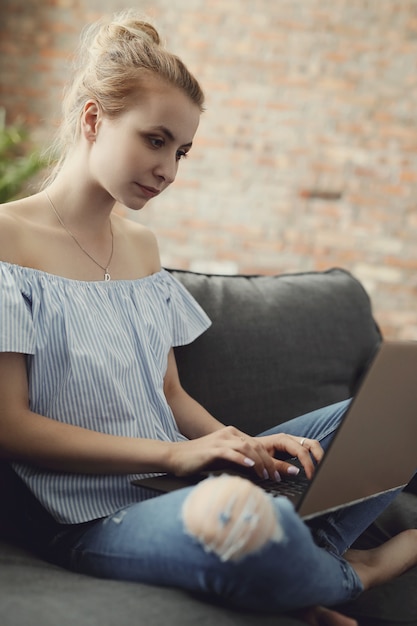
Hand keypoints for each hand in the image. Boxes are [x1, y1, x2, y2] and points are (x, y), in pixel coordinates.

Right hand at [167, 426, 322, 480]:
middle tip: (278, 478)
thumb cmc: (199, 460)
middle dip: (270, 463)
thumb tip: (257, 474)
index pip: (258, 446)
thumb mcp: (223, 460)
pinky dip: (243, 459)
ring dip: (260, 463)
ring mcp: (221, 440)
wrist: (176, 456)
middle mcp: (229, 434)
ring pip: (247, 448)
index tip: (281, 474)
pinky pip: (231, 452)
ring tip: (267, 476)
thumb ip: (239, 463)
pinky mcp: (212, 449)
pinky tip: (250, 466)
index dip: (272, 460)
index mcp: (233, 435)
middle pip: (256, 446)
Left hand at [256, 433, 323, 479]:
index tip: (311, 476)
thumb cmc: (254, 452)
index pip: (302, 451)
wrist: (247, 446)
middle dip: (320, 456)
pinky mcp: (293, 447)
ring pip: (312, 445)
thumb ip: (280, 466)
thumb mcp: (266, 460)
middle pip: (312, 444)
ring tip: (321, 469)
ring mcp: (292, 442)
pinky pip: (307, 448)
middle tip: (323, 471)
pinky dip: (313, 456)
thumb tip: (296, 471)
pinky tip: (314, 466)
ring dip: (318, 456)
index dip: (309, 464)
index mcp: (283, 440)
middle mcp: (290, 439)